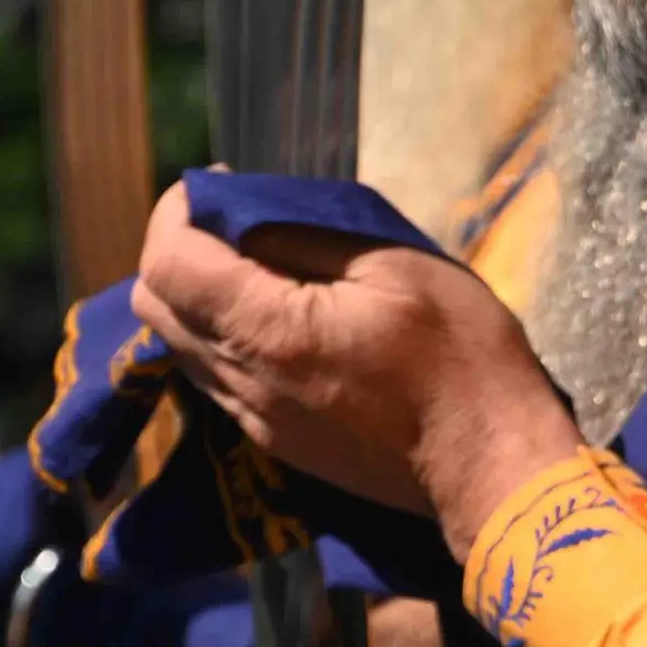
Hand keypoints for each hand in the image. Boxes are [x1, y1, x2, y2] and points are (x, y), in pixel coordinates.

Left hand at [133, 181, 583, 551]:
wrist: (490, 465)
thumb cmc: (459, 353)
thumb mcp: (393, 265)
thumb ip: (304, 236)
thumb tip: (240, 212)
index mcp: (268, 332)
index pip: (168, 264)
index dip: (175, 212)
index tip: (215, 181)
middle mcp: (242, 382)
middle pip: (156, 305)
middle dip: (177, 248)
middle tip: (232, 217)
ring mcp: (254, 421)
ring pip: (179, 345)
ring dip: (197, 294)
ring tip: (256, 262)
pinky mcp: (274, 442)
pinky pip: (213, 377)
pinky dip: (220, 333)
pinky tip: (275, 314)